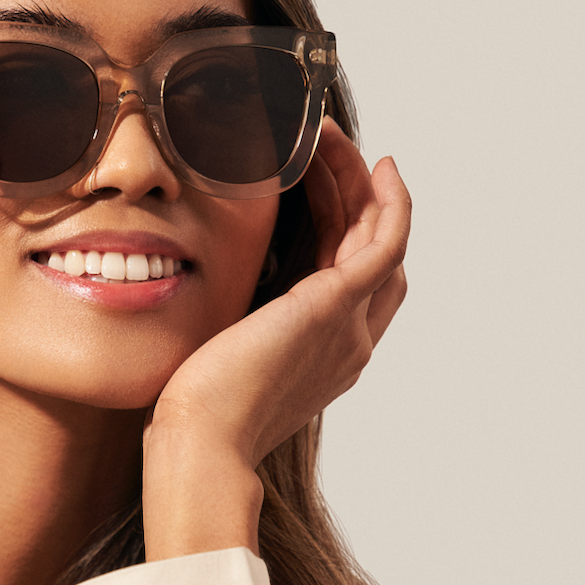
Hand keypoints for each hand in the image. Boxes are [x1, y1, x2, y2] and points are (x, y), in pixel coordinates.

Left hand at [142, 123, 409, 558]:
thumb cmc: (196, 413)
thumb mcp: (222, 360)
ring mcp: (350, 324)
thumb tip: (206, 299)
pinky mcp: (336, 304)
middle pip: (375, 254)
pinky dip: (388, 197)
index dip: (351, 234)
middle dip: (358, 198)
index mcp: (325, 357)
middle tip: (334, 153)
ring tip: (338, 142)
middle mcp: (350, 341)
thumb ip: (234, 329)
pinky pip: (385, 236)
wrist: (202, 443)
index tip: (330, 192)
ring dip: (363, 184)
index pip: (356, 284)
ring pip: (379, 236)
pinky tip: (376, 162)